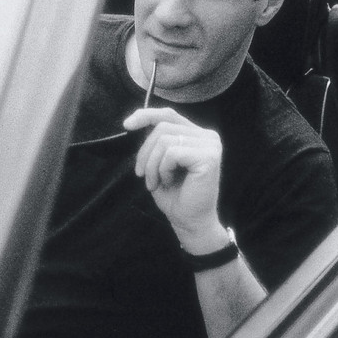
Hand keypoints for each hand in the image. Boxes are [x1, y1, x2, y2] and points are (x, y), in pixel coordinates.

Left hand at [123, 107, 224, 250]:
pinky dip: (163, 169)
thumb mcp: (159, 163)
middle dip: (145, 152)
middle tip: (142, 175)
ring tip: (156, 182)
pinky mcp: (209, 156)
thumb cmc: (175, 196)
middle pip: (162, 127)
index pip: (168, 114)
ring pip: (164, 139)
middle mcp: (207, 136)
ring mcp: (211, 145)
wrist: (189, 222)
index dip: (146, 115)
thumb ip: (156, 141)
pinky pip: (172, 152)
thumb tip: (136, 120)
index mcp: (197, 135)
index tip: (126, 125)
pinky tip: (168, 182)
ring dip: (152, 164)